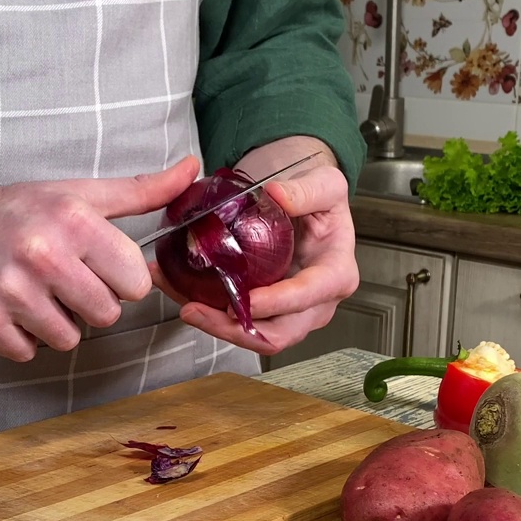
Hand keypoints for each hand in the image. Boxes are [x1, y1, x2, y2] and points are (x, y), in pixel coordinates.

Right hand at [0, 157, 199, 360]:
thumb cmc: (17, 212)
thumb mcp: (78, 194)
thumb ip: (141, 191)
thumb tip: (193, 171)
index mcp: (73, 220)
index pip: (136, 282)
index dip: (121, 281)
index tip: (99, 269)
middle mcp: (42, 253)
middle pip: (106, 316)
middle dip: (89, 305)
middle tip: (63, 282)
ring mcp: (10, 290)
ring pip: (69, 339)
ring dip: (55, 323)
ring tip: (34, 294)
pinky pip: (29, 352)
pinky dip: (21, 337)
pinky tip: (9, 308)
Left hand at [150, 147, 358, 355]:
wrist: (306, 204)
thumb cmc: (320, 198)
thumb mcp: (325, 183)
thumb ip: (307, 190)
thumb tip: (277, 196)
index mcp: (335, 274)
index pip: (307, 296)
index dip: (277, 303)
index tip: (246, 301)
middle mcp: (316, 303)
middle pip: (279, 333)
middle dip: (236, 330)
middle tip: (198, 310)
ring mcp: (291, 313)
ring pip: (256, 336)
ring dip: (218, 328)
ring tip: (186, 307)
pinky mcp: (268, 312)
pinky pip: (239, 324)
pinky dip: (211, 316)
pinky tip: (185, 299)